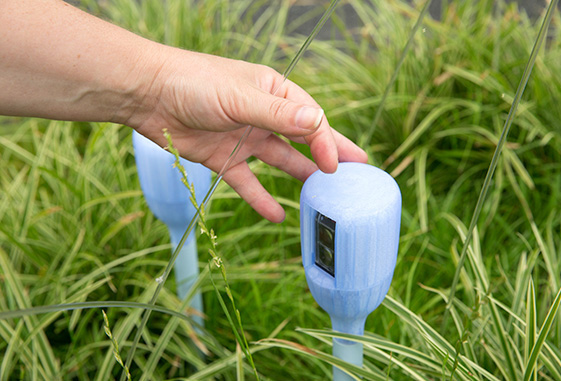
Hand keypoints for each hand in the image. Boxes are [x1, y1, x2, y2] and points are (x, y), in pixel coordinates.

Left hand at [130, 48, 366, 222]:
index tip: (336, 165)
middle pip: (302, 139)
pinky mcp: (224, 158)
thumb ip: (278, 115)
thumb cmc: (195, 83)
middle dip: (327, 154)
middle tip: (356, 170)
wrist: (148, 94)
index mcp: (274, 91)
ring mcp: (244, 137)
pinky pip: (248, 181)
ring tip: (323, 198)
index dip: (326, 142)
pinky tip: (278, 215)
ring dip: (299, 178)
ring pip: (279, 161)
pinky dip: (260, 198)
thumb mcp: (240, 97)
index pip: (310, 119)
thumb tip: (319, 124)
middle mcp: (263, 114)